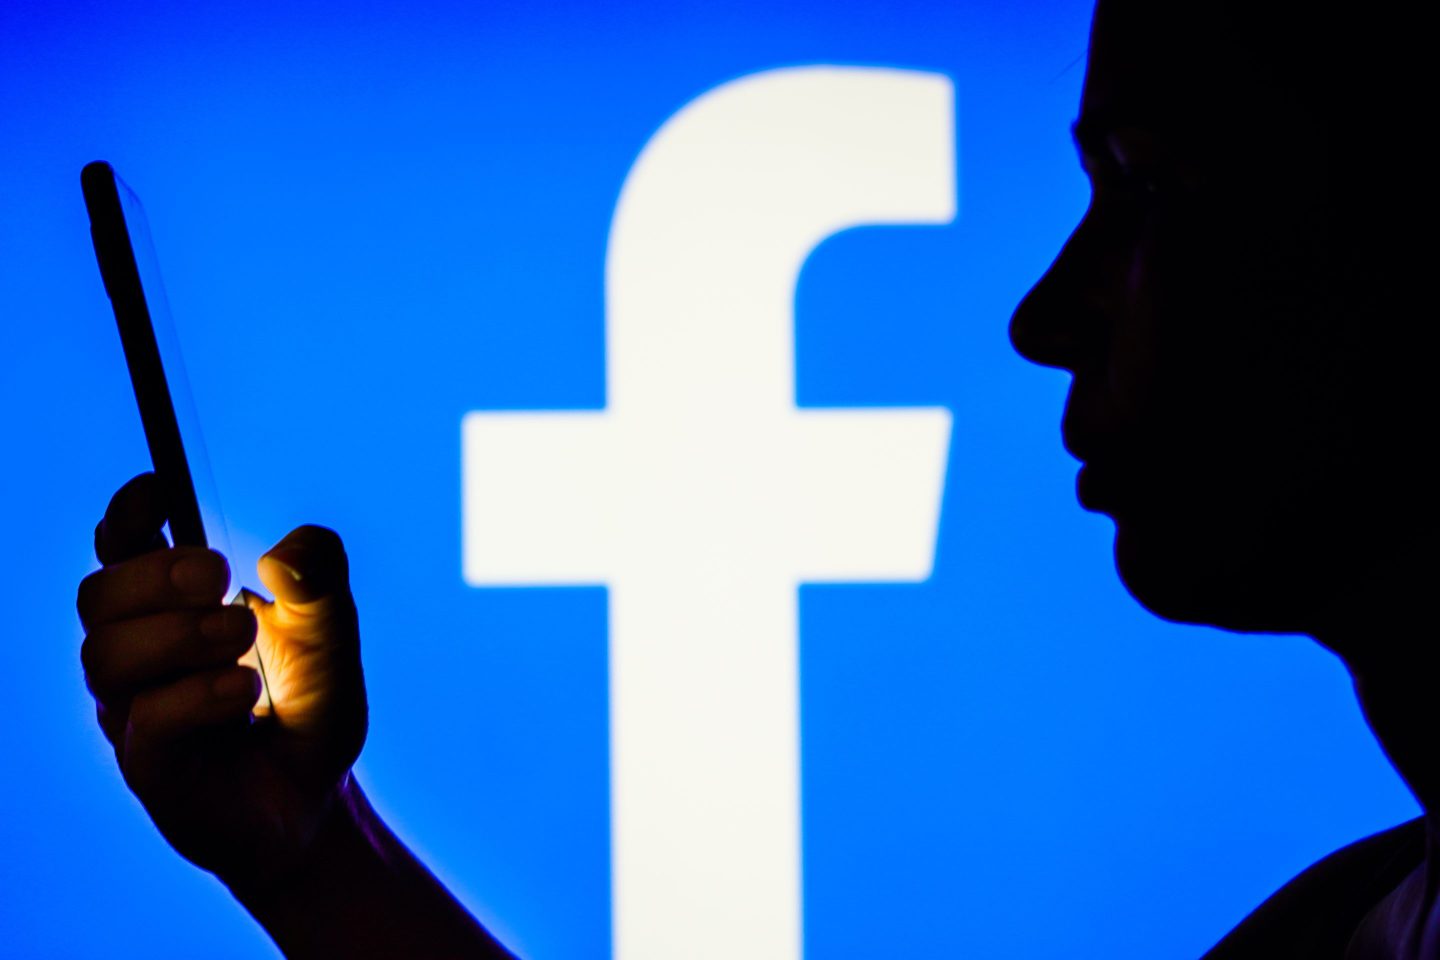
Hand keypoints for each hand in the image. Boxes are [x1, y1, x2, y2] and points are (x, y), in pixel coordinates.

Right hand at [78, 473, 367, 888]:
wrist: (318, 799)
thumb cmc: (308, 708)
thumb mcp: (333, 632)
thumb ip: (322, 577)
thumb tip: (284, 553)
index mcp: (171, 608)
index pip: (120, 548)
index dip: (127, 513)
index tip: (160, 488)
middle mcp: (141, 655)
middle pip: (96, 595)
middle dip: (154, 574)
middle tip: (220, 576)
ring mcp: (136, 711)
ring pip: (105, 656)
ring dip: (178, 633)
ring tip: (242, 639)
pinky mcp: (149, 767)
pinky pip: (146, 720)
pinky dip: (197, 694)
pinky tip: (245, 690)